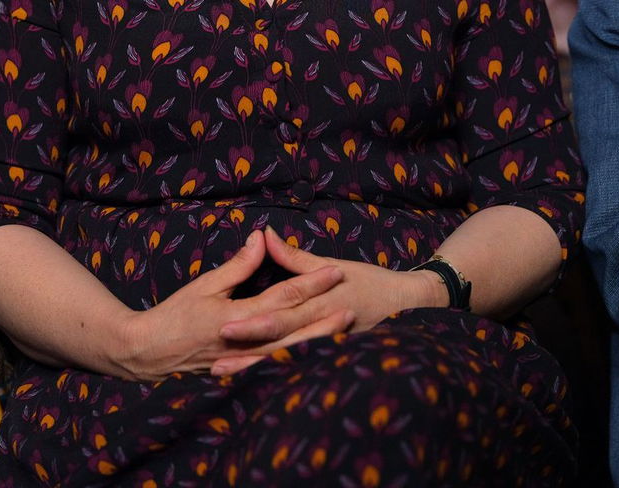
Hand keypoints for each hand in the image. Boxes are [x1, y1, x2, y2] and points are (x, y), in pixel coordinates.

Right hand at [114, 229, 354, 381]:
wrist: (151, 352)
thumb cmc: (175, 315)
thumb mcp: (205, 285)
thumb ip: (238, 266)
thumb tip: (261, 239)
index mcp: (239, 316)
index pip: (284, 296)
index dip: (311, 282)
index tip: (335, 270)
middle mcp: (248, 342)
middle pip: (295, 326)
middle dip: (325, 313)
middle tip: (352, 301)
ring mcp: (247, 362)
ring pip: (291, 350)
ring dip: (318, 338)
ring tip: (344, 327)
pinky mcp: (243, 372)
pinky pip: (276, 367)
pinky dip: (296, 361)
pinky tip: (315, 356)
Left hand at [210, 228, 440, 375]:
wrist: (404, 305)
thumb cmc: (366, 280)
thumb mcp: (331, 264)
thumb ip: (295, 257)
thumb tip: (264, 235)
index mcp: (319, 304)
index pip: (281, 314)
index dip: (253, 323)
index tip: (225, 326)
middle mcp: (319, 329)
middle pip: (278, 342)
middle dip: (246, 352)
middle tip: (214, 361)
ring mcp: (323, 349)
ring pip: (282, 359)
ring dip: (252, 367)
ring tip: (221, 373)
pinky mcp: (326, 358)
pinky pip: (294, 367)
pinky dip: (271, 373)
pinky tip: (248, 381)